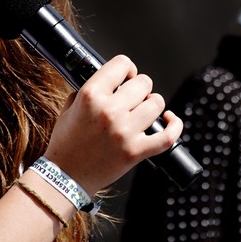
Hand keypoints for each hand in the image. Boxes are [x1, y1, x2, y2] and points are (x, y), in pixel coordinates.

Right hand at [44, 55, 182, 193]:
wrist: (65, 177)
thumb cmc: (66, 144)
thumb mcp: (68, 109)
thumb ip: (86, 91)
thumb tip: (108, 80)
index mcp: (90, 96)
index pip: (122, 64)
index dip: (127, 68)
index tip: (127, 76)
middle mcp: (109, 111)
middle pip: (143, 83)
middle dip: (140, 87)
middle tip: (134, 96)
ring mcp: (125, 132)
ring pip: (157, 104)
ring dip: (153, 104)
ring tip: (145, 109)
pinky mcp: (136, 151)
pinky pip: (167, 136)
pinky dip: (175, 126)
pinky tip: (170, 120)